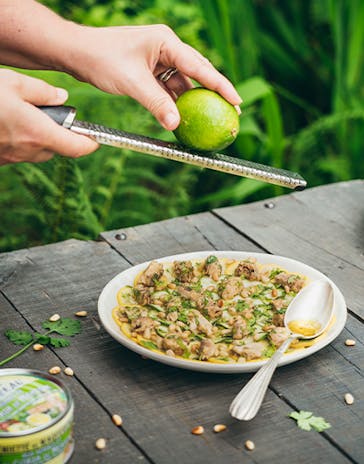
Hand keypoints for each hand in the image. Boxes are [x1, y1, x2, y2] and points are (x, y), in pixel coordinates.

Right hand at [0, 69, 97, 164]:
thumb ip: (42, 91)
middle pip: (56, 149)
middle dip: (58, 135)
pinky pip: (18, 153)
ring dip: (38, 138)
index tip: (95, 139)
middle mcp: (28, 151)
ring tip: (23, 117)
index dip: (90, 144)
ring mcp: (12, 158)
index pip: (77, 148)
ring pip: (36, 152)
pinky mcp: (0, 160)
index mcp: (38, 133)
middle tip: (48, 115)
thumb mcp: (13, 83)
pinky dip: (19, 141)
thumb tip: (62, 97)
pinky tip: (8, 124)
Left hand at [65, 25, 241, 129]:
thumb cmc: (102, 59)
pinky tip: (182, 116)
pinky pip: (168, 88)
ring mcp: (158, 59)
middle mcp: (166, 48)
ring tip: (209, 118)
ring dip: (193, 101)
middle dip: (214, 92)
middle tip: (231, 111)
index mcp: (166, 42)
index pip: (200, 66)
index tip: (237, 101)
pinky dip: (175, 102)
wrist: (77, 53)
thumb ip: (157, 104)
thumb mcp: (132, 83)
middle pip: (197, 72)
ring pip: (182, 83)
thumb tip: (176, 126)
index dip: (221, 85)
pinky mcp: (149, 70)